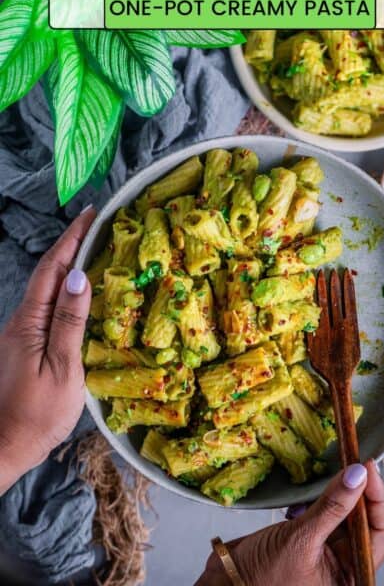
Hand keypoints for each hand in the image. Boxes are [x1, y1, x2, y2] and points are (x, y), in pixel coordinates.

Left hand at [0, 207, 95, 494]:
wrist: (6, 446)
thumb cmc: (38, 414)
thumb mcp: (62, 368)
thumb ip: (69, 322)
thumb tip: (79, 277)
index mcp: (29, 322)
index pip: (53, 270)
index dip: (71, 239)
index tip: (90, 214)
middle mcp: (22, 321)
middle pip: (48, 273)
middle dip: (71, 244)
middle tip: (97, 223)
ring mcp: (22, 332)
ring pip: (48, 288)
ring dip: (69, 263)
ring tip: (94, 246)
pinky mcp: (26, 344)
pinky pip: (48, 305)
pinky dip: (66, 288)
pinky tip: (81, 289)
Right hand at [196, 460, 383, 585]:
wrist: (227, 582)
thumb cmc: (262, 576)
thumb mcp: (300, 541)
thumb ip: (332, 507)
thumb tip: (357, 475)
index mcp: (353, 578)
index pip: (379, 532)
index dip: (376, 497)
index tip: (366, 465)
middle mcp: (347, 567)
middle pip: (368, 521)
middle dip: (361, 491)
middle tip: (353, 461)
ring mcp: (331, 552)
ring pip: (349, 513)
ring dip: (343, 492)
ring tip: (336, 471)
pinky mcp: (314, 539)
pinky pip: (329, 512)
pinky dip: (325, 497)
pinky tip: (318, 488)